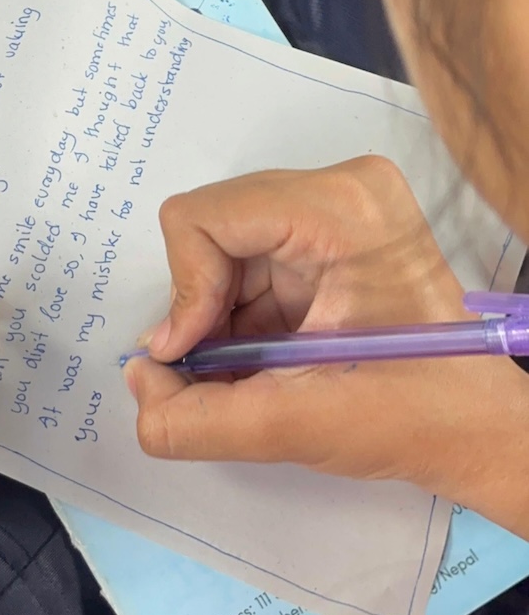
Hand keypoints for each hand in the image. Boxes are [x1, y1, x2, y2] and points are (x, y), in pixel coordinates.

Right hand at [127, 156, 528, 531]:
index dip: (185, 294)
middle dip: (203, 309)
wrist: (477, 427)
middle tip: (225, 371)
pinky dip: (238, 316)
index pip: (202, 219)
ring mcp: (338, 204)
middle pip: (209, 230)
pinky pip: (247, 260)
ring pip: (221, 248)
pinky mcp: (331, 230)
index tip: (194, 357)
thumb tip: (138, 382)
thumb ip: (197, 418)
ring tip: (257, 370)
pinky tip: (267, 357)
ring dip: (219, 318)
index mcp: (345, 208)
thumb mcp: (295, 425)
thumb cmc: (416, 415)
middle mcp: (341, 187)